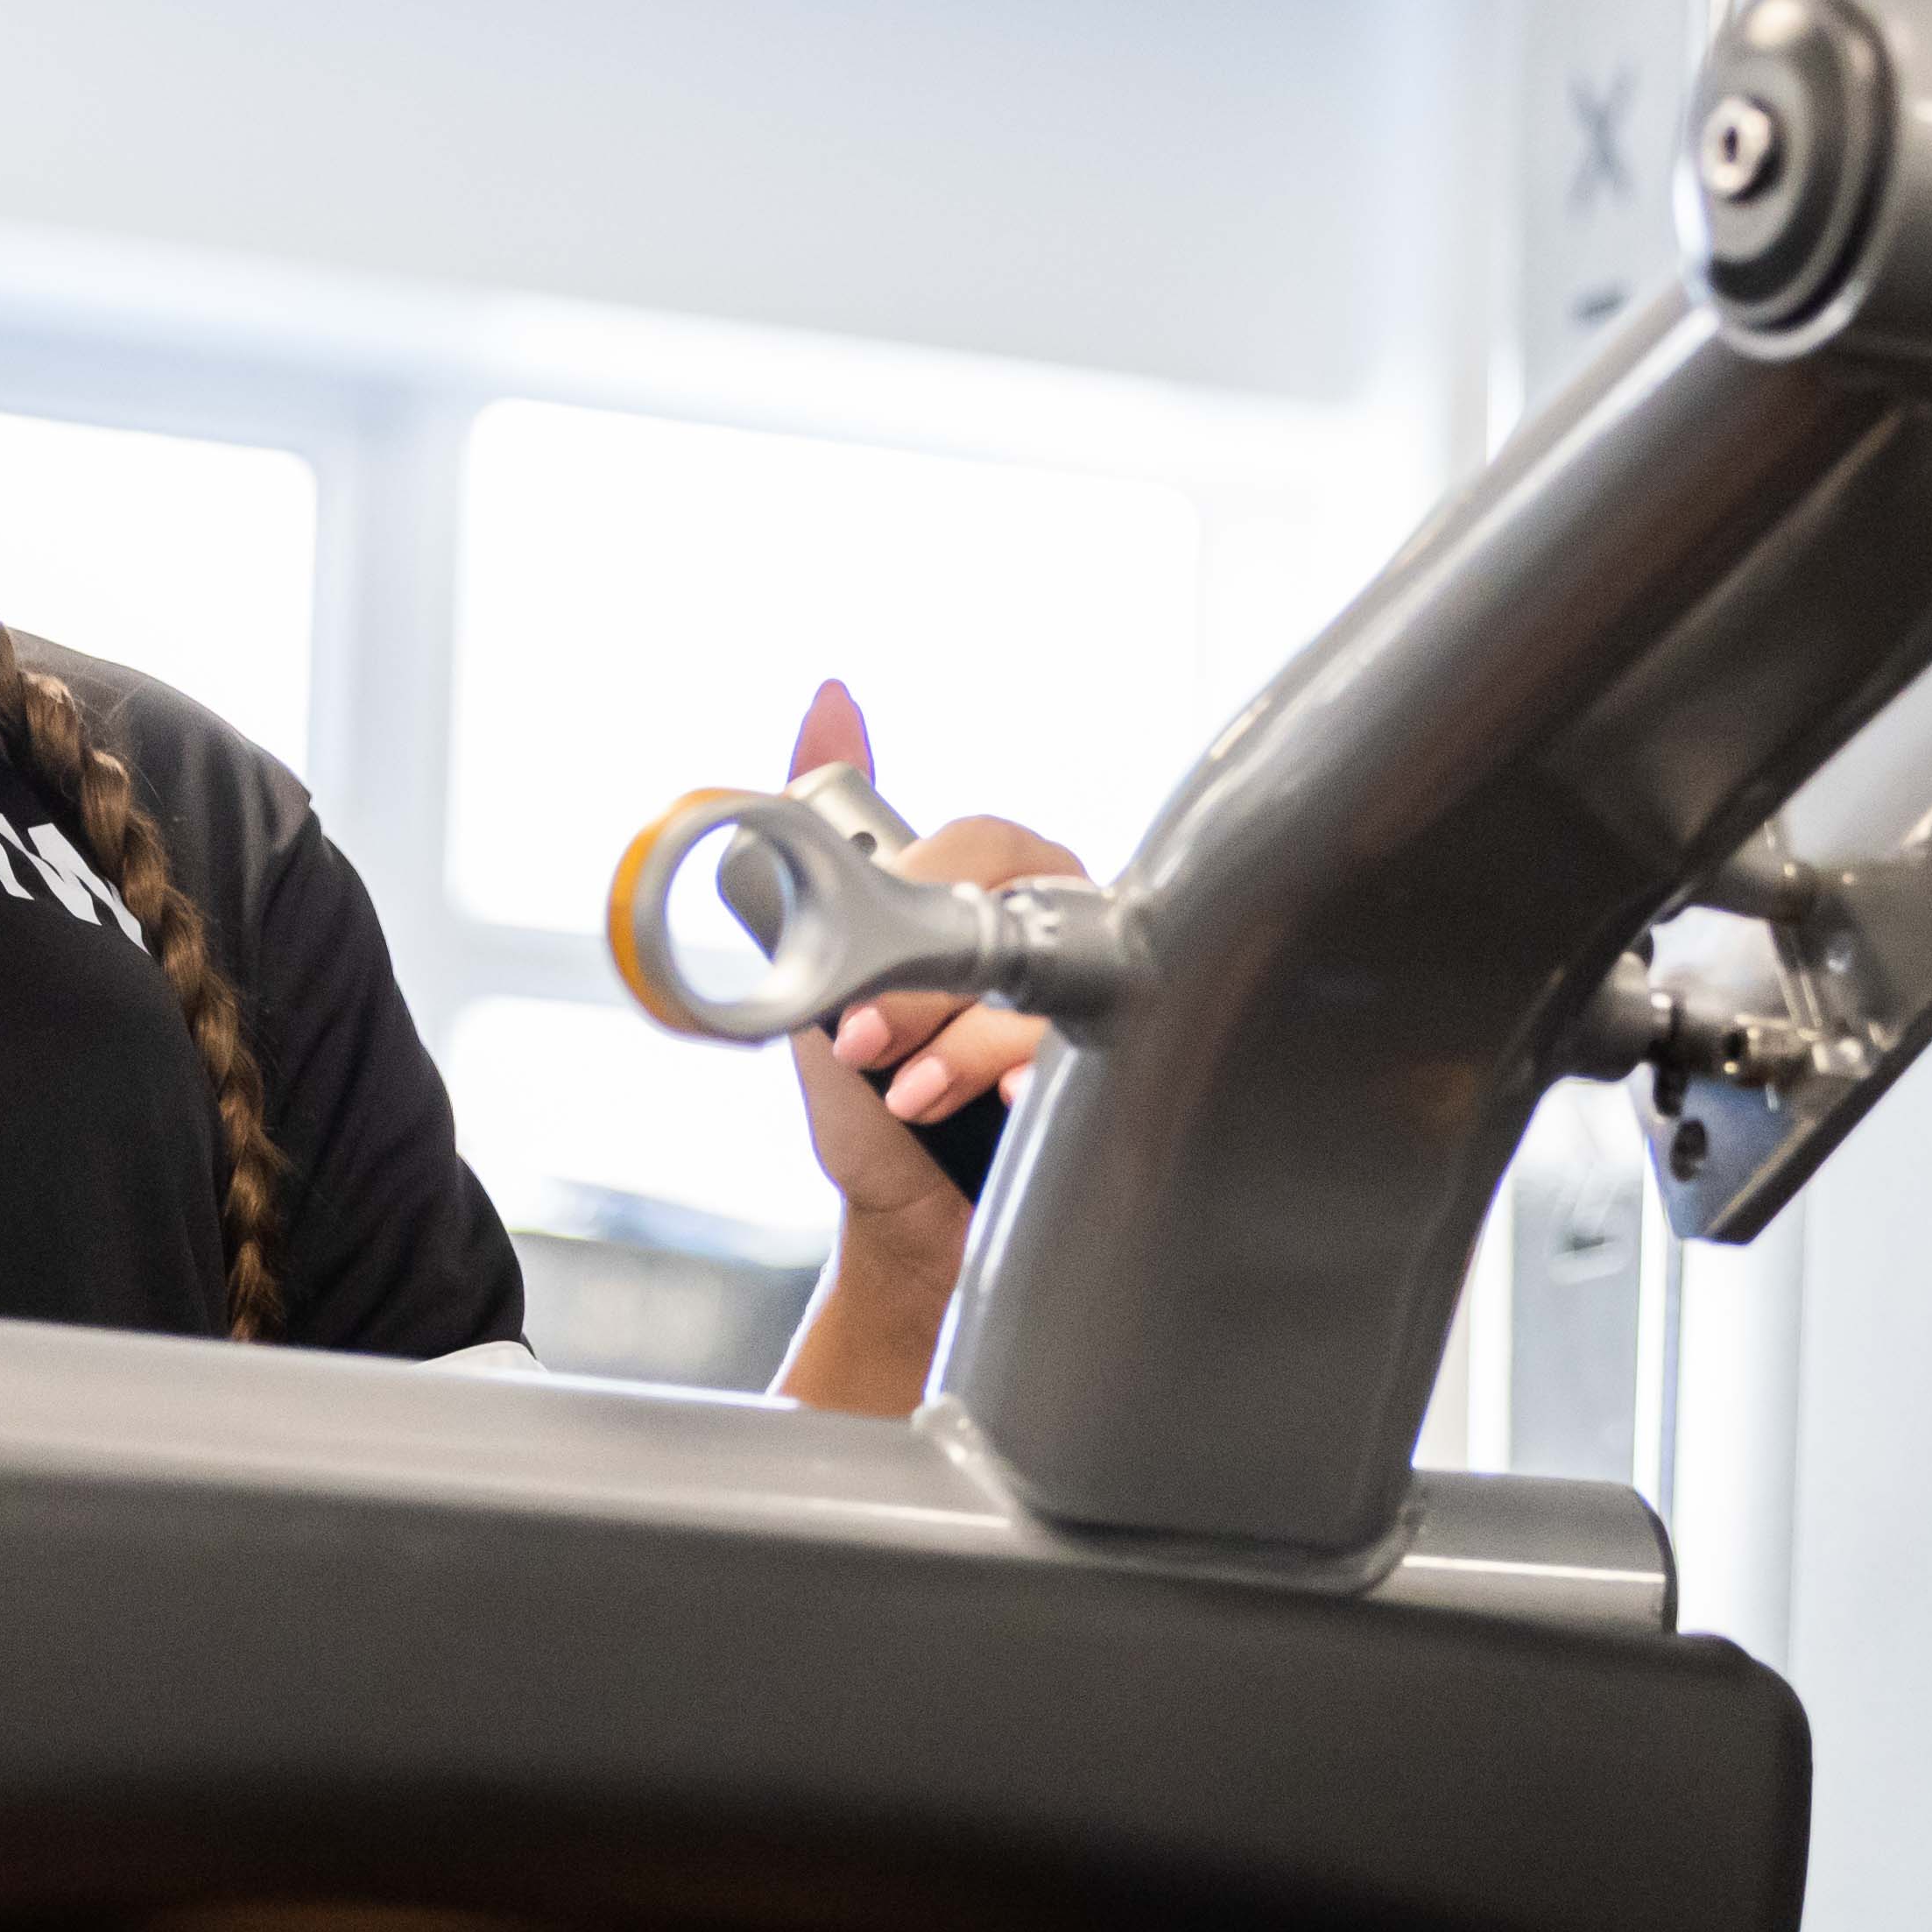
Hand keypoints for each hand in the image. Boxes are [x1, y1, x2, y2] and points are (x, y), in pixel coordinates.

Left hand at [779, 677, 1075, 1257]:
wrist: (909, 1234)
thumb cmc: (875, 1107)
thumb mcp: (816, 974)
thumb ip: (817, 840)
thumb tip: (829, 697)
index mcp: (989, 898)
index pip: (982, 838)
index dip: (917, 882)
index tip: (858, 967)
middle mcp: (1055, 932)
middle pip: (1025, 893)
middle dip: (928, 970)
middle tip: (866, 1040)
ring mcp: (1095, 998)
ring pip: (1051, 972)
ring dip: (961, 1037)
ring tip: (911, 1094)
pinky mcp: (1115, 1069)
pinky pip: (1089, 1046)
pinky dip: (1025, 1075)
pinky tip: (991, 1104)